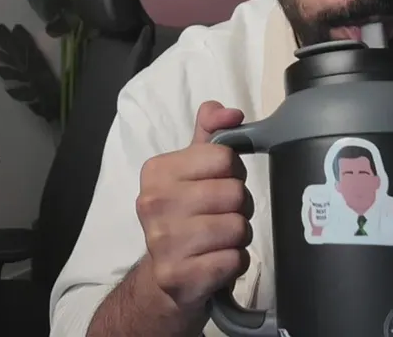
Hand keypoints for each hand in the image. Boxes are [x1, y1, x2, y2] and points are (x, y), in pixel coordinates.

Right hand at [135, 101, 253, 313]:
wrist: (163, 279)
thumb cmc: (184, 219)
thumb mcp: (192, 171)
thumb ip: (211, 134)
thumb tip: (230, 112)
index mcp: (157, 172)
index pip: (225, 157)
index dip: (233, 173)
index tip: (220, 186)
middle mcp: (153, 203)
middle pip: (235, 193)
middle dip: (239, 208)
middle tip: (221, 217)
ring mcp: (162, 242)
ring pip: (238, 227)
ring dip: (238, 237)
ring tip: (219, 241)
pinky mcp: (177, 276)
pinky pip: (234, 260)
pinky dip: (234, 263)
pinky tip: (216, 262)